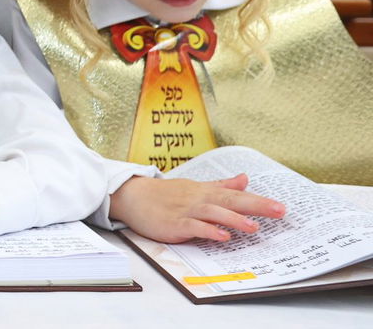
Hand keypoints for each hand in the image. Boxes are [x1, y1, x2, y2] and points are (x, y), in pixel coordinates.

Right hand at [110, 173, 283, 242]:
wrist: (133, 196)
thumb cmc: (165, 194)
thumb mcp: (195, 187)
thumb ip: (221, 185)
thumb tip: (245, 178)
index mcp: (206, 192)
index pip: (236, 195)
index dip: (259, 200)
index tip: (282, 207)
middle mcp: (199, 199)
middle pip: (230, 201)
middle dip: (256, 206)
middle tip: (279, 211)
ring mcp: (187, 211)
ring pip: (214, 213)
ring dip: (234, 219)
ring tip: (254, 227)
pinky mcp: (175, 224)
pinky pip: (194, 227)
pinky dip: (208, 231)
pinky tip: (221, 237)